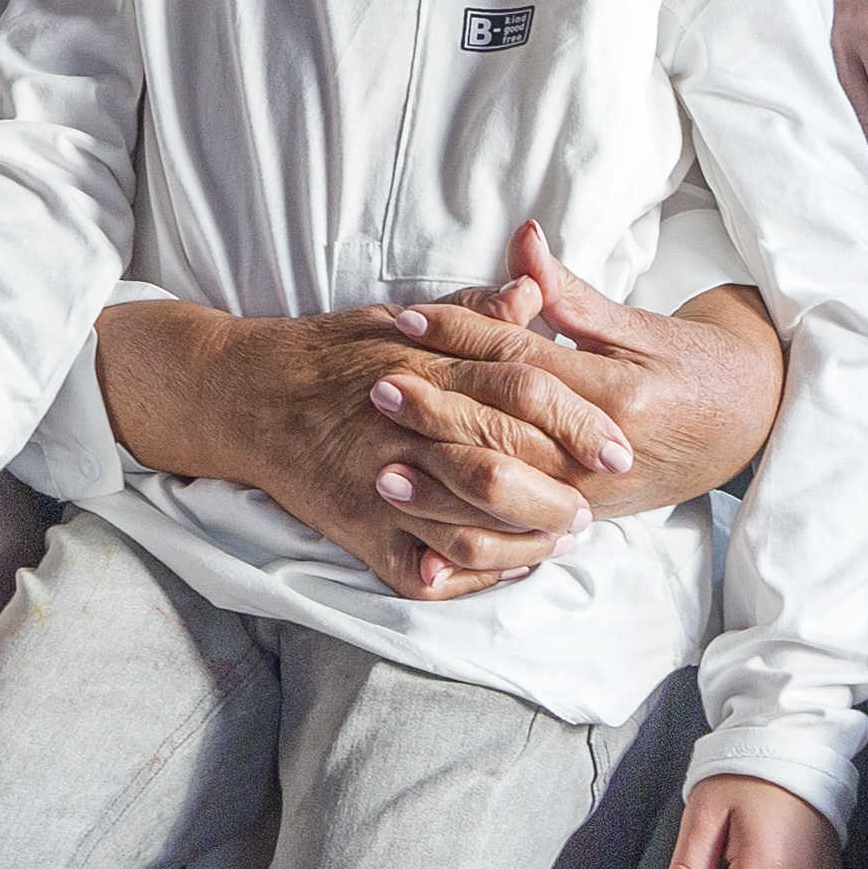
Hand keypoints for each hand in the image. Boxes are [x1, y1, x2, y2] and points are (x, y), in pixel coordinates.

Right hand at [102, 302, 599, 599]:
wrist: (248, 396)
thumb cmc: (331, 352)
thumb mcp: (399, 316)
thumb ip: (473, 312)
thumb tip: (532, 292)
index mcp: (424, 365)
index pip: (520, 387)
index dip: (577, 420)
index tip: (619, 446)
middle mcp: (405, 427)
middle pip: (503, 461)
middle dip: (563, 490)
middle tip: (598, 504)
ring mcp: (380, 484)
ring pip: (470, 525)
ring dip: (526, 540)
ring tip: (561, 540)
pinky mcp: (359, 531)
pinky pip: (425, 570)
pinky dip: (468, 576)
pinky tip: (501, 568)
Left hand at [369, 228, 790, 516]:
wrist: (755, 421)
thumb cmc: (699, 364)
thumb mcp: (642, 324)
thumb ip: (573, 296)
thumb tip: (522, 240)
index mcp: (619, 396)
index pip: (522, 363)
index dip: (462, 338)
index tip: (406, 321)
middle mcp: (603, 456)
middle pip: (505, 433)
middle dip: (437, 410)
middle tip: (377, 387)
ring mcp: (595, 498)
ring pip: (509, 497)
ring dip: (442, 483)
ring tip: (382, 467)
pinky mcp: (588, 521)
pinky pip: (524, 542)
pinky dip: (476, 546)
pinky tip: (427, 544)